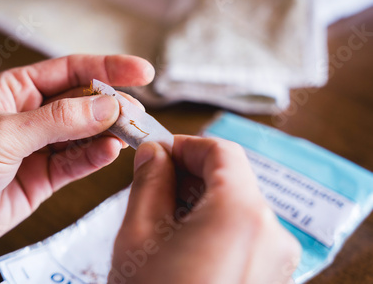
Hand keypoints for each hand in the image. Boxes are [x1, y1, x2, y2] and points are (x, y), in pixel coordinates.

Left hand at [0, 54, 154, 256]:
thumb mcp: (3, 134)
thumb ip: (59, 121)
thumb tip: (107, 105)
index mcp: (15, 89)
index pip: (71, 71)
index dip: (108, 68)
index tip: (141, 72)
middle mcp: (31, 114)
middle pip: (83, 102)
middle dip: (112, 105)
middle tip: (136, 112)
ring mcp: (40, 146)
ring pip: (85, 133)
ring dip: (109, 132)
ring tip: (131, 132)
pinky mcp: (45, 176)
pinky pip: (77, 162)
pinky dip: (96, 157)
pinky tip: (111, 152)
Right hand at [110, 136, 300, 283]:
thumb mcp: (139, 234)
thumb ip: (150, 182)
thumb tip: (155, 153)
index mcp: (242, 214)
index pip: (222, 152)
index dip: (186, 145)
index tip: (158, 152)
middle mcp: (272, 233)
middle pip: (233, 178)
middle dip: (192, 174)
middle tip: (154, 183)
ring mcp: (277, 259)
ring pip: (239, 205)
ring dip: (202, 199)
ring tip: (165, 217)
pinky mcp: (271, 276)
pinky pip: (246, 233)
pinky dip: (217, 224)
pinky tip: (185, 241)